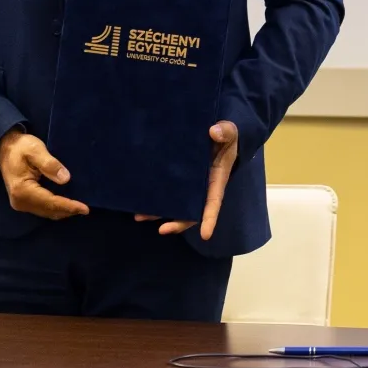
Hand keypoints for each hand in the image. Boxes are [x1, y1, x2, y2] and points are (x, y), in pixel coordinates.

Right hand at [0, 129, 89, 219]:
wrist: (4, 147)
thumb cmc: (21, 147)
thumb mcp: (35, 150)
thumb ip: (50, 164)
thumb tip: (66, 179)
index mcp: (22, 190)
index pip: (50, 202)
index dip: (68, 206)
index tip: (84, 208)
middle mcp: (20, 201)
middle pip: (48, 210)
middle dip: (68, 211)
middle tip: (86, 209)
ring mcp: (20, 203)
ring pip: (46, 212)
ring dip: (62, 211)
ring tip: (79, 208)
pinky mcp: (23, 201)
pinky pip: (43, 209)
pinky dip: (55, 208)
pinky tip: (67, 204)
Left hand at [134, 121, 238, 239]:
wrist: (214, 133)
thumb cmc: (225, 136)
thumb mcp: (230, 132)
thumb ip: (225, 132)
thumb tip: (213, 132)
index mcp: (216, 180)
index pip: (214, 202)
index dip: (210, 218)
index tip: (206, 235)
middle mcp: (201, 188)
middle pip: (191, 212)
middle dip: (177, 223)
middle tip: (162, 230)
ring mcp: (188, 185)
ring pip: (174, 204)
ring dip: (158, 213)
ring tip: (139, 216)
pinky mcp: (176, 179)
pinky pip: (166, 191)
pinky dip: (154, 197)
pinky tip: (137, 199)